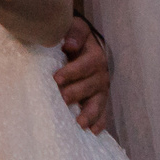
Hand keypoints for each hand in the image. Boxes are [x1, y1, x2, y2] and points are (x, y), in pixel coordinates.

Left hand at [54, 18, 110, 133]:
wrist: (80, 43)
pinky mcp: (99, 99)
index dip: (73, 71)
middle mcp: (101, 73)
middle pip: (92, 85)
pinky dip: (99, 122)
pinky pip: (103, 112)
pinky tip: (94, 132)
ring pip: (99, 101)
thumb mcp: (74, 27)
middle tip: (62, 100)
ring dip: (90, 113)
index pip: (87, 64)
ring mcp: (101, 88)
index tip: (57, 78)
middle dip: (76, 93)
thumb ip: (74, 32)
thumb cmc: (72, 37)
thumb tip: (70, 44)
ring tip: (80, 123)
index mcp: (95, 55)